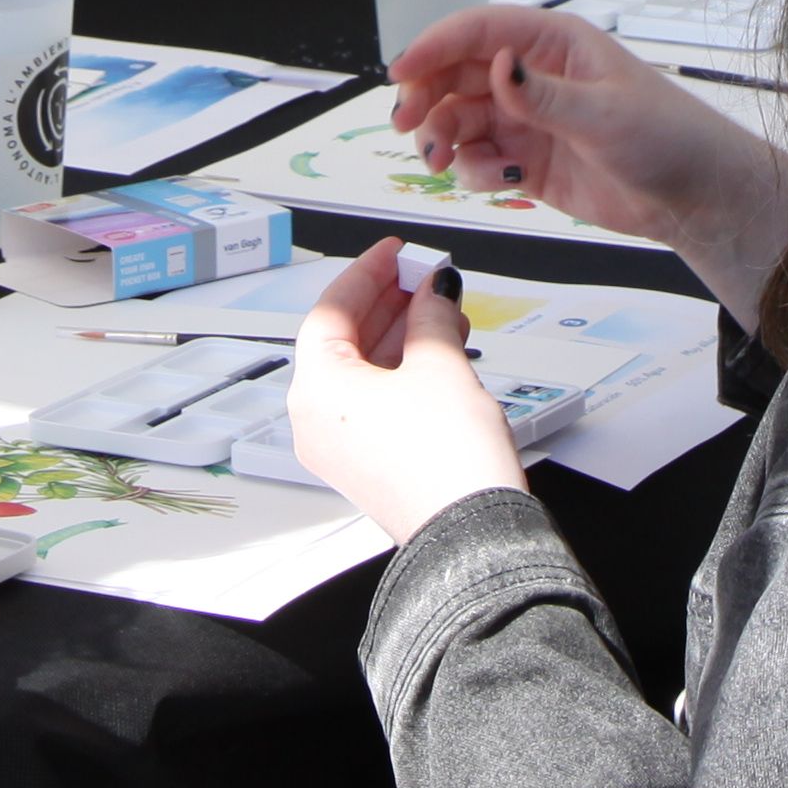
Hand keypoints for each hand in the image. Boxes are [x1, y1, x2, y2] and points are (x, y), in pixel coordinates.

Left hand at [289, 243, 530, 542]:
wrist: (472, 534)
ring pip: (362, 371)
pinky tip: (437, 351)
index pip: (331, 310)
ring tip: (441, 311)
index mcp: (317, 390)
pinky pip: (374, 400)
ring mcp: (339, 446)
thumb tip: (432, 291)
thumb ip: (431, 314)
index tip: (394, 253)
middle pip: (343, 340)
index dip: (367, 273)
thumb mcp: (440, 365)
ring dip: (400, 335)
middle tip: (422, 277)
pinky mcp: (366, 463)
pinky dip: (402, 370)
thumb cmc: (448, 461)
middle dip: (387, 303)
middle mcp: (315, 420)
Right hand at [392, 6, 787, 295]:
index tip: (402, 70)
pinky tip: (496, 181)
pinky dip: (473, 170)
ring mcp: (528, 119)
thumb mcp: (606, 114)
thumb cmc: (666, 137)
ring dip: (442, 136)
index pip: (479, 31)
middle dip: (426, 95)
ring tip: (442, 162)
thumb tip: (498, 65)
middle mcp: (533, 75)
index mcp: (553, 42)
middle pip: (457, 73)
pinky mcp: (528, 161)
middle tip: (406, 125)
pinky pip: (480, 158)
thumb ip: (546, 96)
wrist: (696, 197)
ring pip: (461, 118)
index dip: (435, 45)